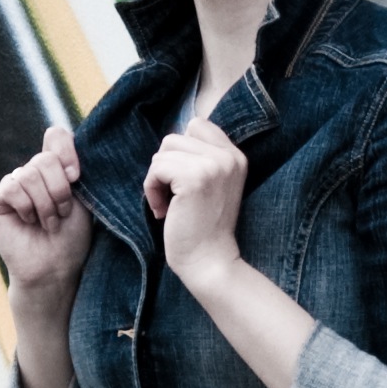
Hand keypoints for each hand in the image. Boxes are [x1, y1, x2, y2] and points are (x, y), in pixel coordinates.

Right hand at [0, 125, 94, 301]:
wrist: (54, 267)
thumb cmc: (72, 236)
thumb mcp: (82, 197)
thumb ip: (71, 166)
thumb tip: (56, 134)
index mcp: (56, 167)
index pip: (56, 136)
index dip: (66, 152)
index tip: (75, 177)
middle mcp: (33, 171)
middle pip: (45, 159)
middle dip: (59, 191)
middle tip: (61, 214)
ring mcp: (14, 183)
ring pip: (29, 174)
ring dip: (44, 204)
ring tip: (47, 222)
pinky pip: (11, 188)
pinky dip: (25, 207)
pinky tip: (27, 221)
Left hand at [143, 117, 245, 293]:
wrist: (210, 262)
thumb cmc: (203, 229)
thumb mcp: (211, 186)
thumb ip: (201, 160)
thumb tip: (168, 143)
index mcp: (235, 156)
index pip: (197, 125)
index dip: (179, 152)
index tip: (180, 182)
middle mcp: (228, 157)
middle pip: (174, 138)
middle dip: (164, 167)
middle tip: (171, 197)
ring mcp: (213, 166)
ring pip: (163, 152)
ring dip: (156, 179)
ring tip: (167, 205)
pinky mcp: (195, 178)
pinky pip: (157, 168)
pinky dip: (151, 190)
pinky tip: (163, 211)